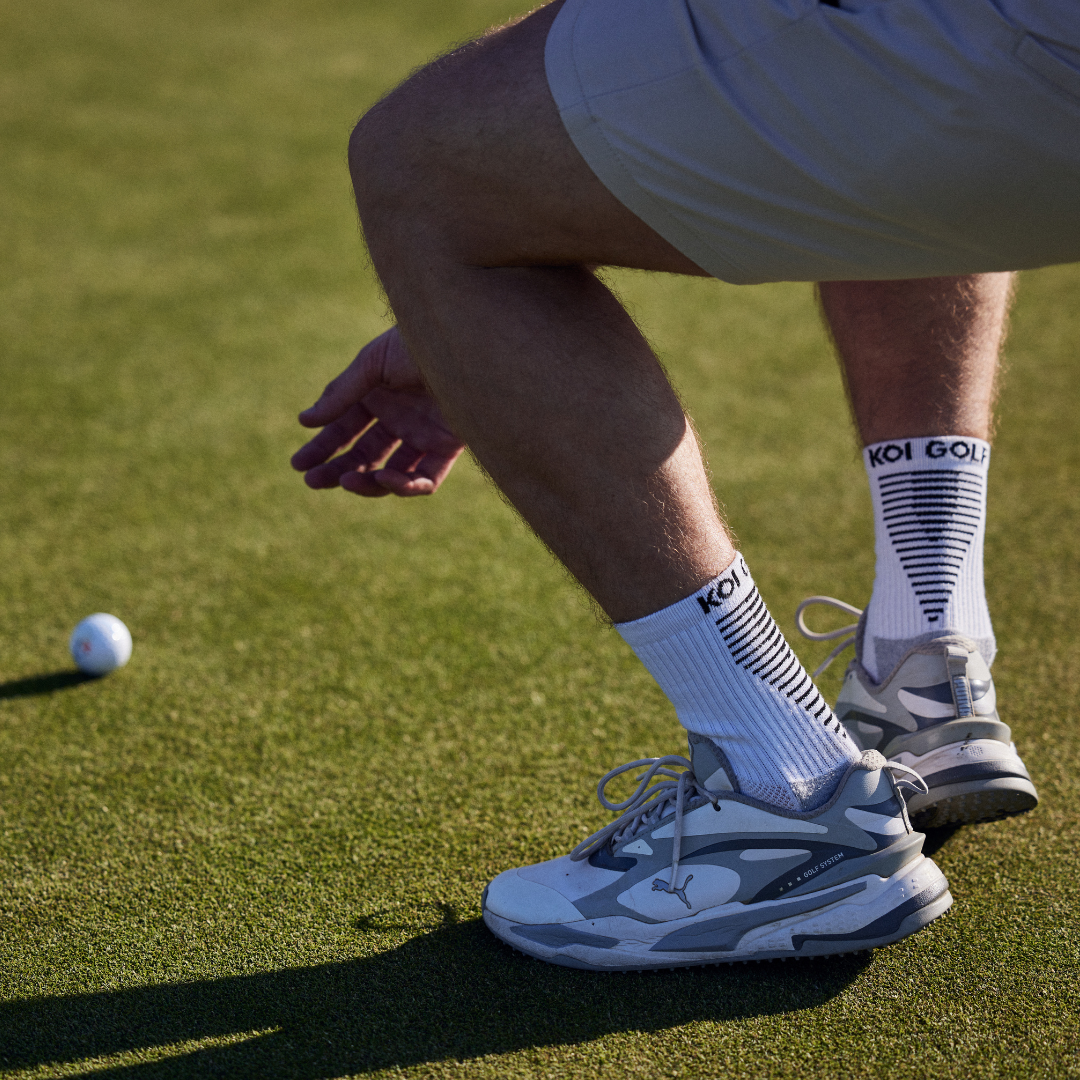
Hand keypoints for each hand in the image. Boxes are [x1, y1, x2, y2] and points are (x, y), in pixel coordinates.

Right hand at [291, 327, 464, 496]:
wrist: (464, 345)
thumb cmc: (417, 345)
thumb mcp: (371, 365)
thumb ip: (341, 394)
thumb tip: (305, 421)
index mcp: (379, 396)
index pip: (345, 429)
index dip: (322, 447)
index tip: (298, 463)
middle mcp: (401, 418)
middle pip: (365, 455)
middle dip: (337, 470)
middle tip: (312, 481)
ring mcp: (424, 435)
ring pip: (392, 473)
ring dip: (367, 482)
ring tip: (346, 481)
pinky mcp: (448, 449)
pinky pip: (426, 480)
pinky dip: (404, 485)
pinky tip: (383, 477)